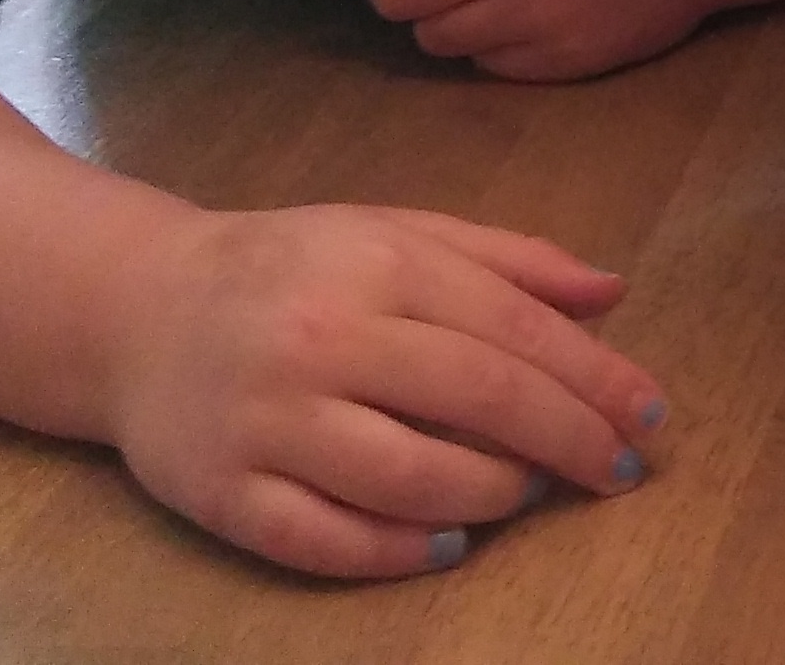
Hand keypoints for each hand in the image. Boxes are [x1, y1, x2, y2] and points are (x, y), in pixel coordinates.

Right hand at [103, 203, 665, 578]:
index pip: (511, 327)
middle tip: (619, 469)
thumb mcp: (394, 233)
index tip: (649, 416)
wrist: (135, 311)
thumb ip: (506, 260)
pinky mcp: (222, 492)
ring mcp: (265, 420)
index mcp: (373, 261)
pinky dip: (398, 551)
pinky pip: (326, 540)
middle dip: (567, 439)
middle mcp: (319, 337)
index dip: (594, 377)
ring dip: (492, 495)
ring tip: (528, 493)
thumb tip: (613, 292)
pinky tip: (447, 543)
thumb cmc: (290, 271)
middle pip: (475, 397)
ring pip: (408, 476)